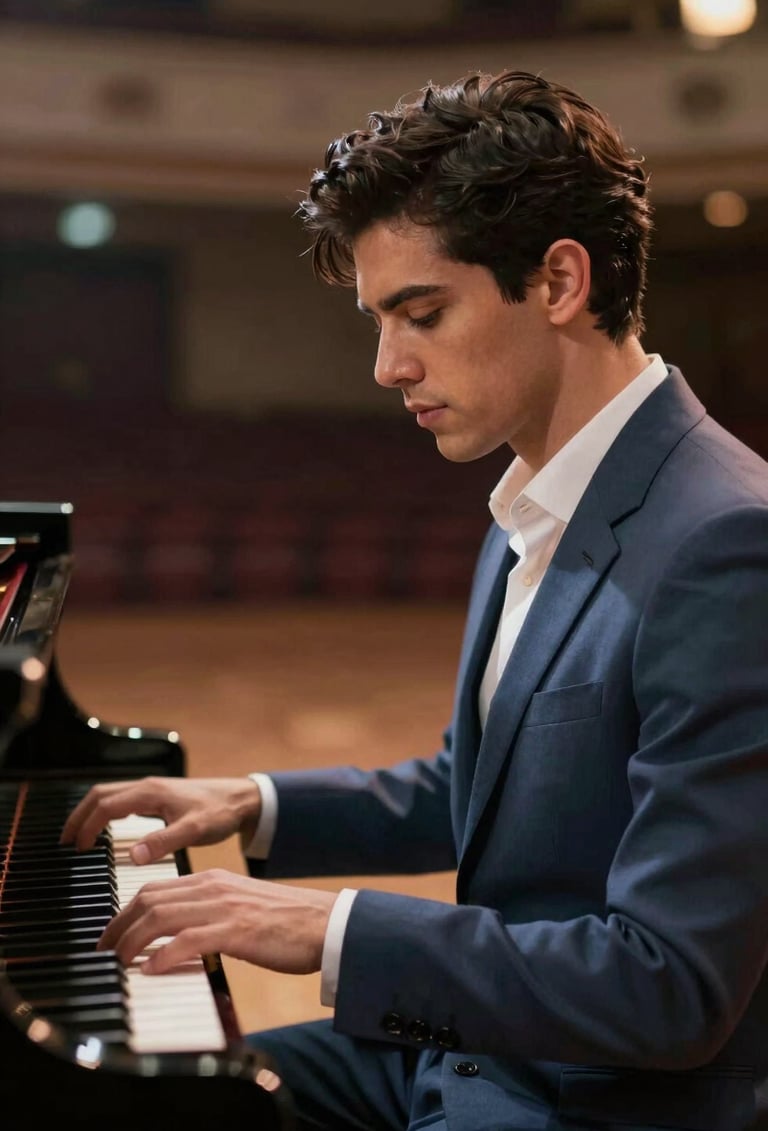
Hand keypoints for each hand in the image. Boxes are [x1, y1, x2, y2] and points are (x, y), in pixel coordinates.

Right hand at [59, 776, 262, 864]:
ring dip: (89, 813)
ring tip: (77, 837)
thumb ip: (164, 842)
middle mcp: (147, 787)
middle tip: (64, 842)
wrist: (242, 799)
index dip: (87, 826)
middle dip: (78, 816)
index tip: (76, 848)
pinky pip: (121, 799)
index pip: (105, 806)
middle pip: (99, 795)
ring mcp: (151, 790)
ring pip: (109, 795)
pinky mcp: (157, 796)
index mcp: (150, 793)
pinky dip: (104, 812)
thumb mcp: (194, 830)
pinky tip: (105, 829)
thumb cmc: (220, 812)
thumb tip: (135, 856)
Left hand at [96, 867, 336, 974]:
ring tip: (120, 963)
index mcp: (213, 881)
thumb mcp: (240, 909)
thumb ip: (208, 916)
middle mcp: (214, 888)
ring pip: (162, 916)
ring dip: (132, 941)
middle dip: (118, 926)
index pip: (154, 889)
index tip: (111, 936)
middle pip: (149, 899)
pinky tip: (152, 970)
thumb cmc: (285, 923)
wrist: (326, 923)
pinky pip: (190, 940)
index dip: (124, 912)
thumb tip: (175, 940)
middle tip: (104, 953)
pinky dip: (164, 955)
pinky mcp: (238, 931)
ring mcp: (225, 908)